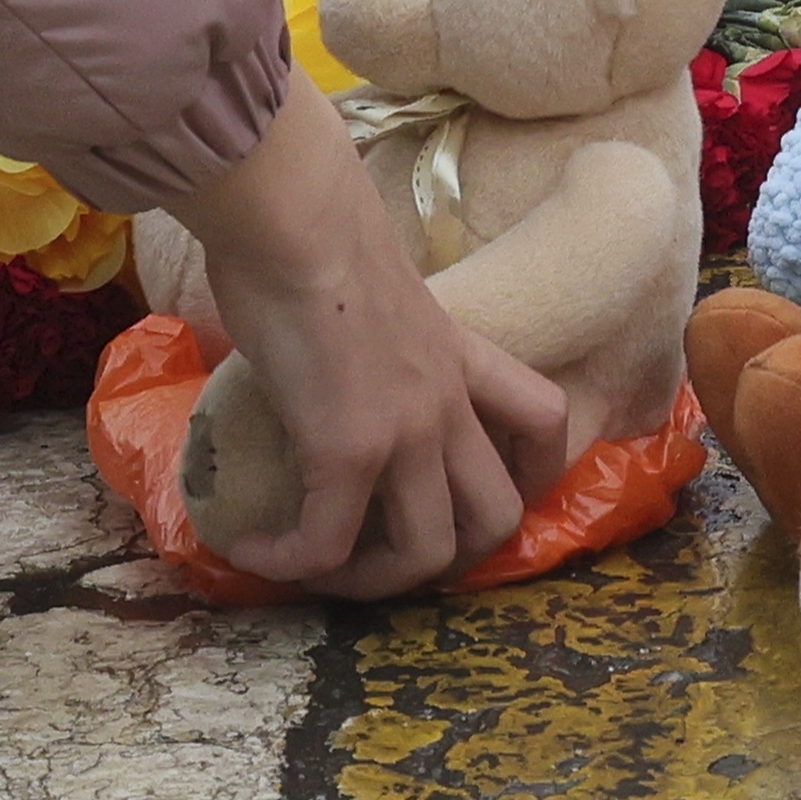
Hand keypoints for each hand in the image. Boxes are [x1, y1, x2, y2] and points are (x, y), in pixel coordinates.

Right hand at [160, 100, 570, 592]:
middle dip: (446, 558)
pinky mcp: (349, 450)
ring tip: (316, 566)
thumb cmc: (312, 231)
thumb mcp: (369, 293)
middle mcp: (448, 403)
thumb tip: (314, 349)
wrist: (295, 217)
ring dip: (371, 582)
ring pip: (429, 553)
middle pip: (499, 518)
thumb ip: (365, 336)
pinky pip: (327, 543)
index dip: (530, 475)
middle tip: (380, 550)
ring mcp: (407, 432)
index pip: (547, 420)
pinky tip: (253, 549)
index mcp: (459, 356)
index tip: (466, 494)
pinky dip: (291, 562)